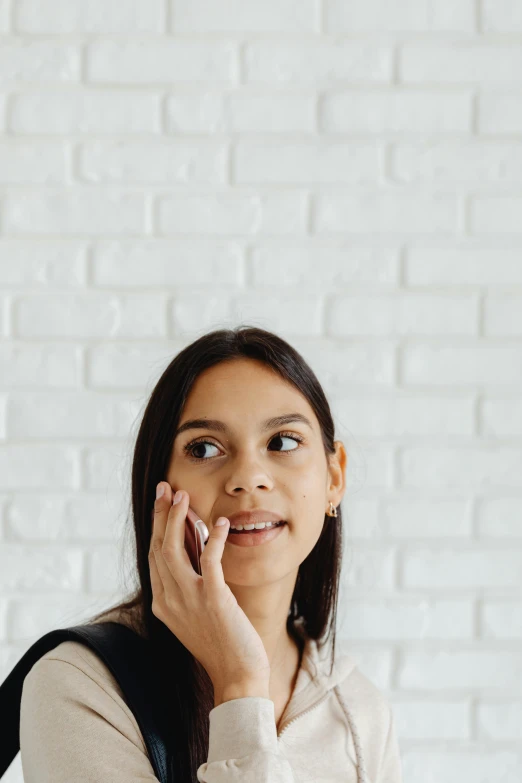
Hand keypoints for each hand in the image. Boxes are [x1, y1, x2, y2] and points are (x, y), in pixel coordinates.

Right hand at [148, 482, 270, 697]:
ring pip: (174, 549)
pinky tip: (221, 523)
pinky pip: (209, 561)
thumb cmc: (221, 643)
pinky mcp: (213, 600)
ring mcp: (189, 600)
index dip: (156, 526)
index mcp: (162, 603)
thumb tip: (194, 548)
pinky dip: (214, 539)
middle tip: (165, 488)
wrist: (237, 676)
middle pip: (158, 547)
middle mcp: (169, 600)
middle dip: (160, 514)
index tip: (160, 501)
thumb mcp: (195, 612)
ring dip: (177, 519)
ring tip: (183, 496)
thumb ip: (189, 584)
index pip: (153, 556)